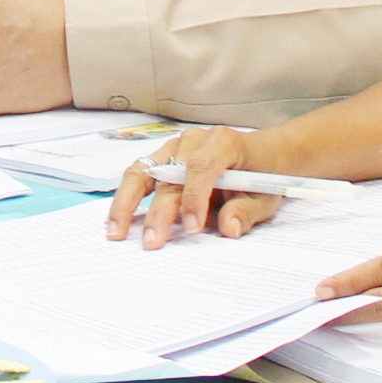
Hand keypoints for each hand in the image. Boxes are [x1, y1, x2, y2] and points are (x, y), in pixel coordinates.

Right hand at [107, 125, 272, 247]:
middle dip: (159, 211)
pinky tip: (117, 220)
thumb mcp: (265, 196)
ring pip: (142, 171)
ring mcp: (174, 147)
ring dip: (126, 202)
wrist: (263, 155)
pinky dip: (127, 199)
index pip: (201, 166)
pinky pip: (140, 175)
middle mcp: (193, 140)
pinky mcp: (162, 158)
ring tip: (116, 231)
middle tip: (152, 242)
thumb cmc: (264, 174)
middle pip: (168, 174)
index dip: (194, 197)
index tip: (192, 227)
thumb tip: (228, 229)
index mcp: (222, 142)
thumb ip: (246, 211)